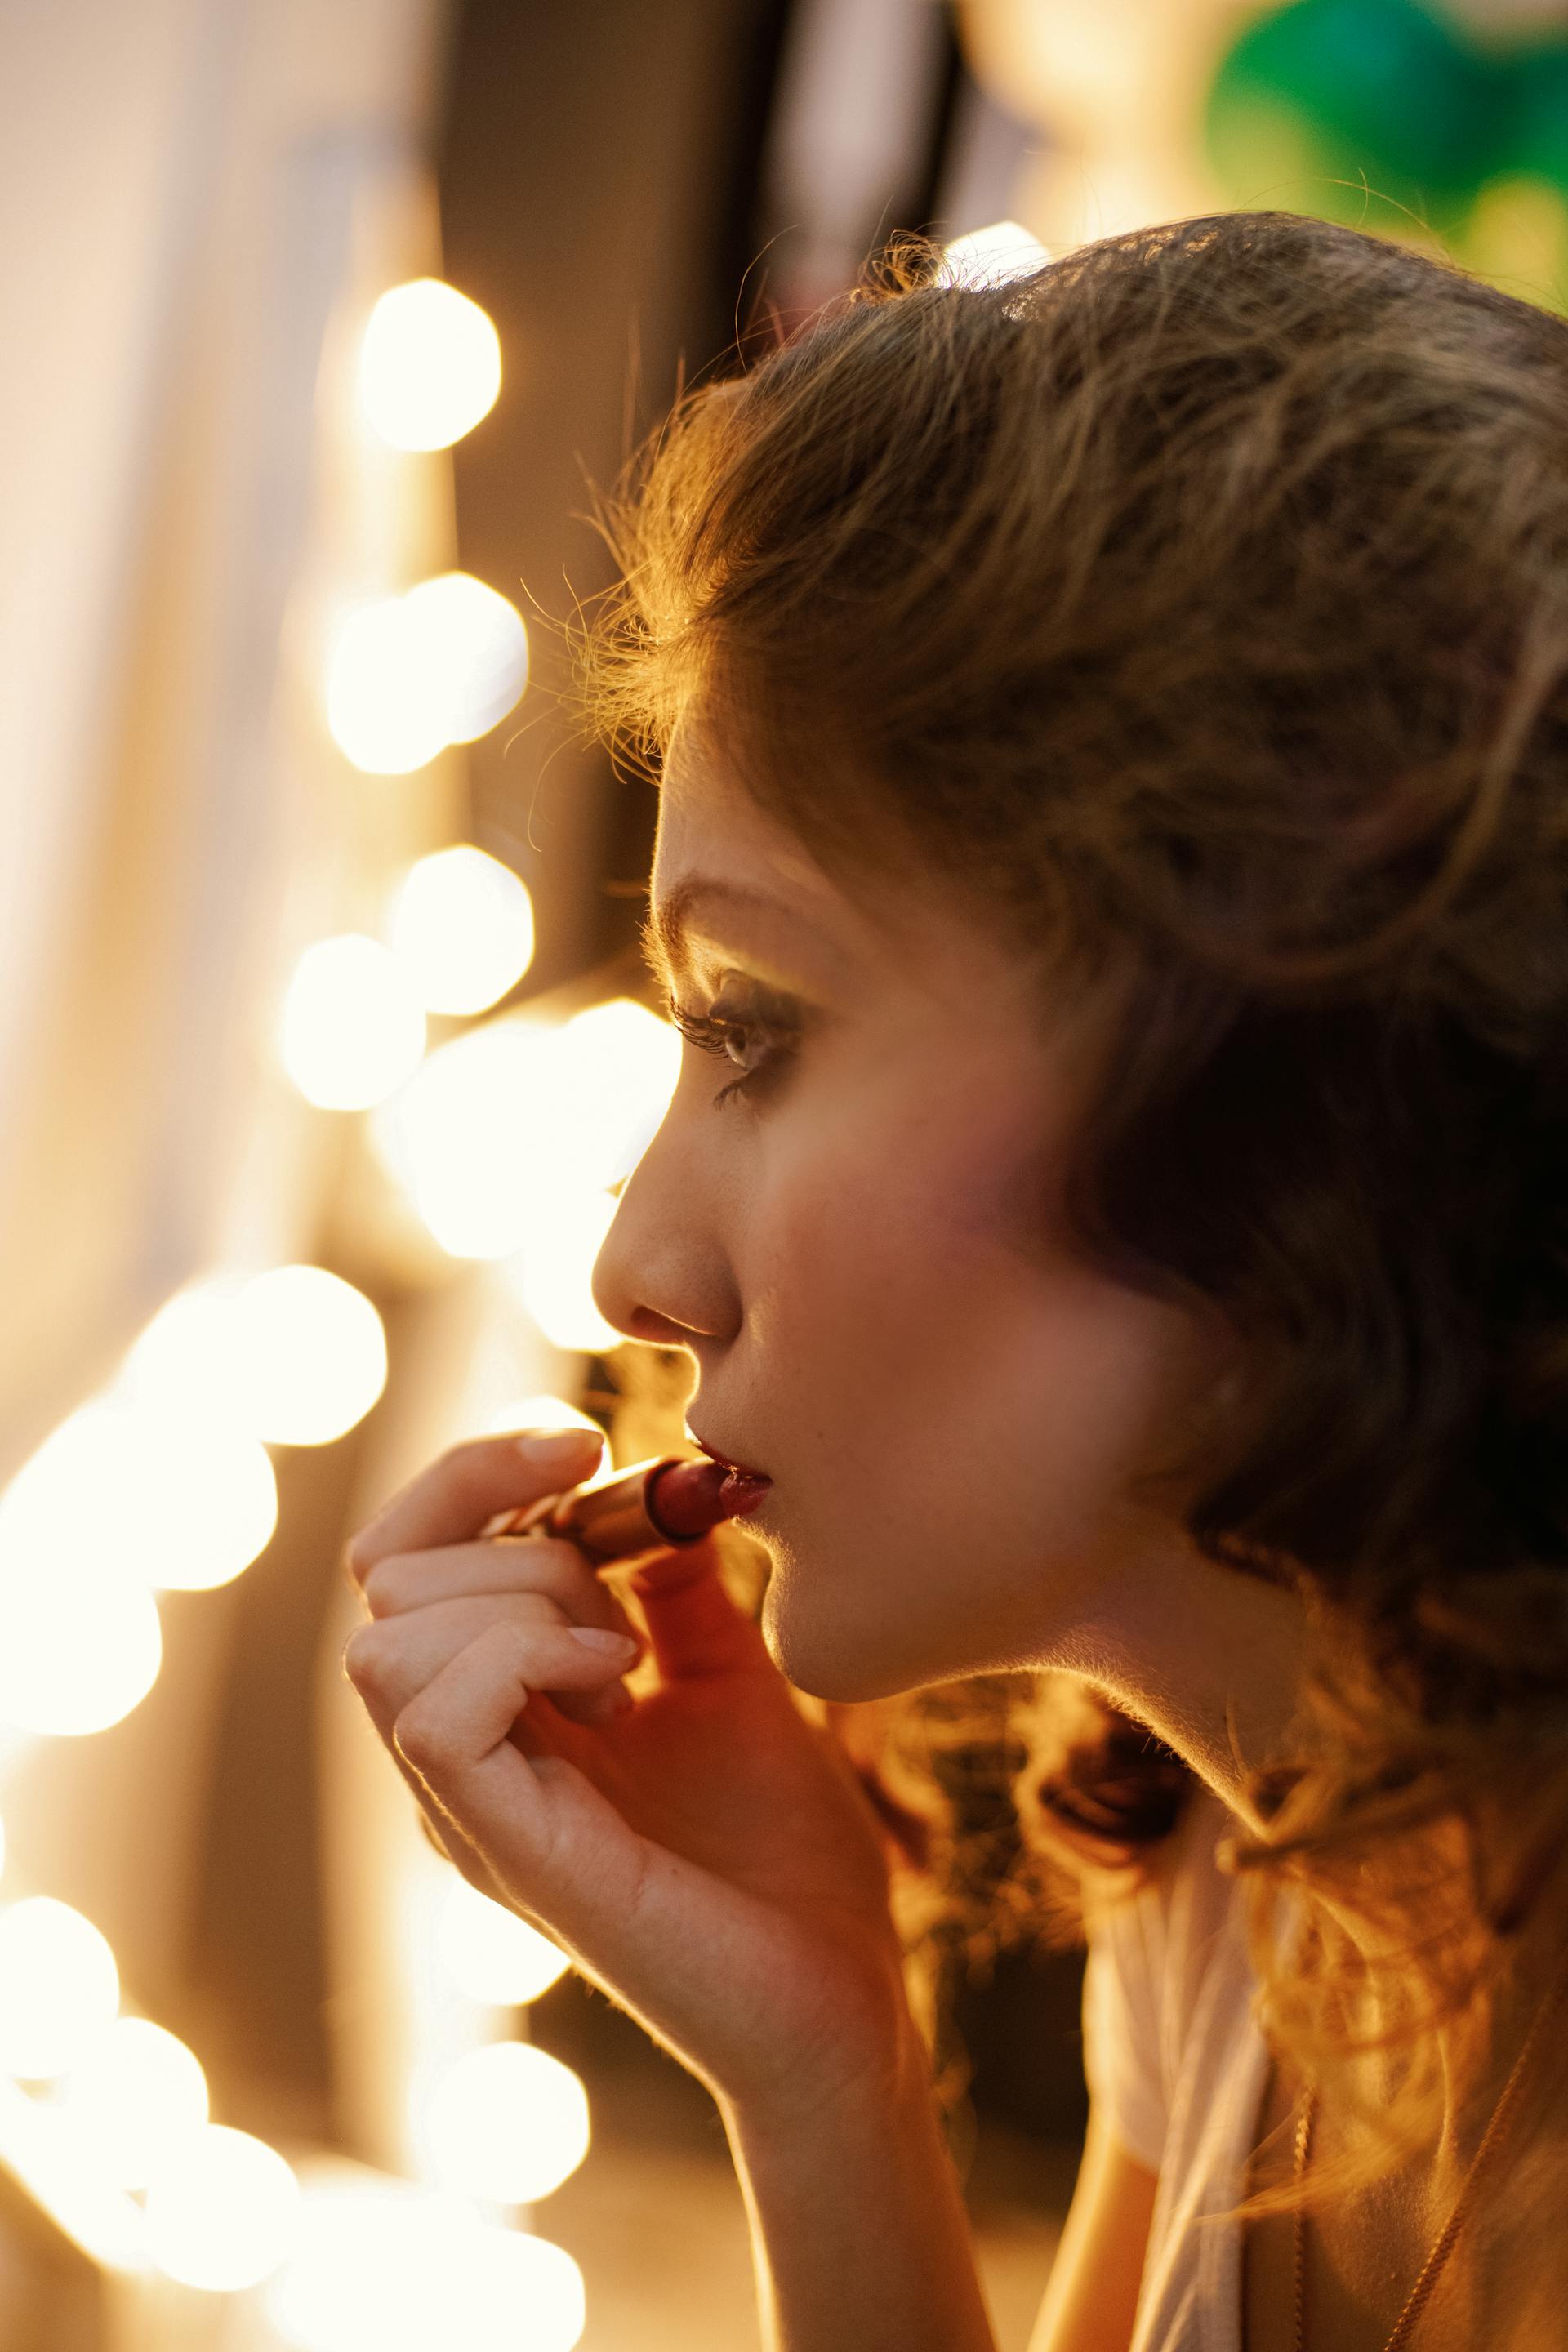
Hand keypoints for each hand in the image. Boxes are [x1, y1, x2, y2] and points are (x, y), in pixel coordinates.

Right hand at [342, 1427, 918, 2119]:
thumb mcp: (728, 1678)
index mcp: (496, 1710)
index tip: (583, 1443)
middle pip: (383, 1576)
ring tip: (624, 1667)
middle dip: (515, 1534)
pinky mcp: (509, 1853)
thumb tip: (664, 1488)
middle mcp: (458, 1757)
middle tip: (628, 1608)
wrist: (840, 1997)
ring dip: (522, 1603)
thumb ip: (674, 1589)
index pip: (403, 1554)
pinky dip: (525, 1654)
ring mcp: (471, 1810)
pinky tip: (619, 1685)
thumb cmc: (786, 1854)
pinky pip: (436, 1715)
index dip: (477, 1471)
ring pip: (386, 1638)